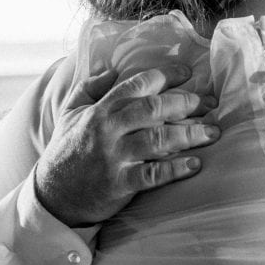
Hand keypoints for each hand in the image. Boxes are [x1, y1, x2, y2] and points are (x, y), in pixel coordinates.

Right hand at [35, 64, 219, 226]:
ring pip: (158, 140)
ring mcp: (115, 157)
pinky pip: (153, 174)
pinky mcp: (120, 184)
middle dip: (185, 102)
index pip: (137, 84)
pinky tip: (195, 164)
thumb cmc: (65, 150)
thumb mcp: (69, 112)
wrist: (52, 194)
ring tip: (213, 133)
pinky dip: (176, 169)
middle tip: (209, 102)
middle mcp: (108, 129)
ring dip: (189, 134)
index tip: (188, 72)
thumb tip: (111, 70)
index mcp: (100, 110)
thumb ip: (89, 87)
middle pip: (153, 109)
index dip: (165, 75)